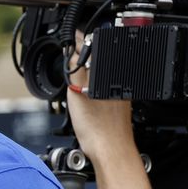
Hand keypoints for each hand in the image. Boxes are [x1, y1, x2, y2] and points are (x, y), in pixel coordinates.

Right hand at [64, 31, 135, 162]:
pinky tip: (83, 96)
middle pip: (98, 61)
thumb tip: (75, 52)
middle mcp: (117, 81)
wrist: (109, 149)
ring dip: (86, 72)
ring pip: (99, 75)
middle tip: (69, 57)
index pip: (93, 49)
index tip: (71, 39)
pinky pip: (101, 87)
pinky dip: (91, 86)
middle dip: (83, 57)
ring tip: (74, 77)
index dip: (79, 42)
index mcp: (110, 75)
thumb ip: (76, 70)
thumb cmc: (97, 127)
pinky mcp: (116, 103)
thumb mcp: (78, 92)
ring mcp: (118, 93)